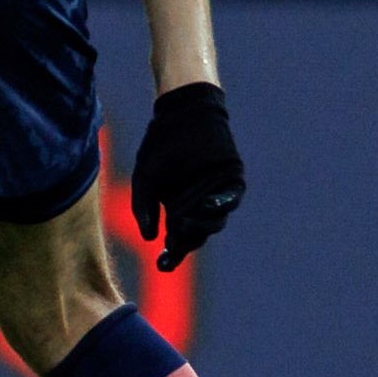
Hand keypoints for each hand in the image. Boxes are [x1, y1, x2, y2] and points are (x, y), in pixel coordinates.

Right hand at [126, 82, 245, 273]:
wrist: (182, 111)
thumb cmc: (161, 144)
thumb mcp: (145, 178)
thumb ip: (145, 207)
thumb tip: (149, 237)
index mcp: (179, 208)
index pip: (177, 239)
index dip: (171, 254)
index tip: (161, 265)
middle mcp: (200, 205)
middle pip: (197, 235)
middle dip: (185, 242)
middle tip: (172, 245)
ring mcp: (218, 193)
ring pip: (216, 221)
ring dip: (202, 227)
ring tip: (183, 225)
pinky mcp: (232, 179)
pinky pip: (231, 198)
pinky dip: (221, 203)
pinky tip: (205, 205)